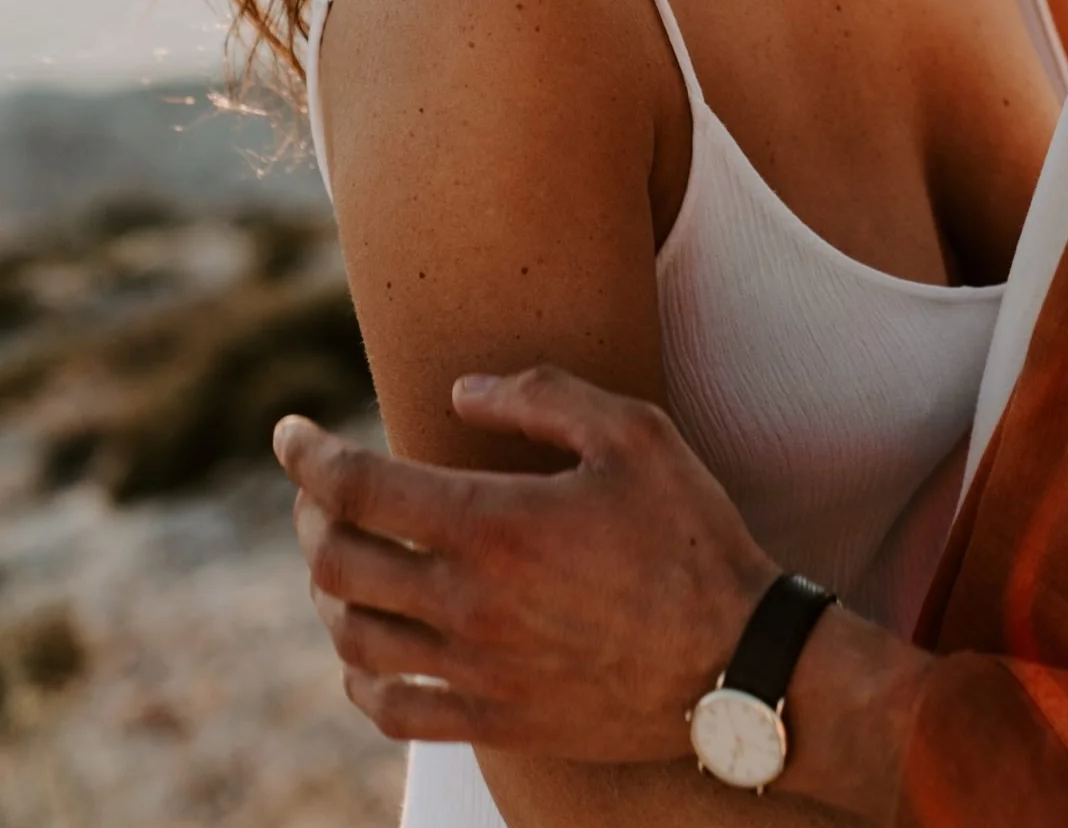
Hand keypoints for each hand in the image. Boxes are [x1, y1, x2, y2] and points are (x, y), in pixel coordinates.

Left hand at [274, 365, 779, 756]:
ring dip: (329, 589)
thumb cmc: (689, 535)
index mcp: (493, 524)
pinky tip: (366, 648)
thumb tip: (461, 393)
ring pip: (353, 635)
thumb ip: (542, 397)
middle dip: (311, 514)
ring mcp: (476, 671)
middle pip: (338, 562)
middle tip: (320, 488)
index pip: (358, 486)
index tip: (288, 432)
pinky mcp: (494, 721)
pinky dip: (360, 672)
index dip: (307, 455)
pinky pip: (392, 707)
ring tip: (341, 556)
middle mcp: (467, 603)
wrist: (733, 663)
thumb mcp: (634, 433)